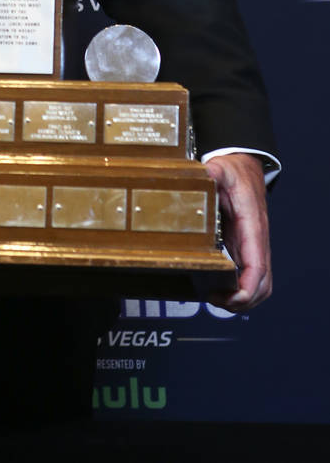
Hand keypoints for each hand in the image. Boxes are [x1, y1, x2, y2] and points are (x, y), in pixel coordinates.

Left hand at [205, 153, 271, 311]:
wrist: (243, 168)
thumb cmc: (234, 171)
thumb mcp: (222, 168)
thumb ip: (214, 172)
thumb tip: (205, 174)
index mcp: (252, 225)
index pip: (258, 265)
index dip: (248, 287)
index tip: (233, 296)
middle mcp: (256, 240)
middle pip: (262, 283)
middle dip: (243, 300)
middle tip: (215, 299)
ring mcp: (251, 246)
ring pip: (260, 285)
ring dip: (243, 299)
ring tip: (216, 298)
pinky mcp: (244, 248)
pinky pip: (250, 276)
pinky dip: (240, 290)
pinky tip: (220, 289)